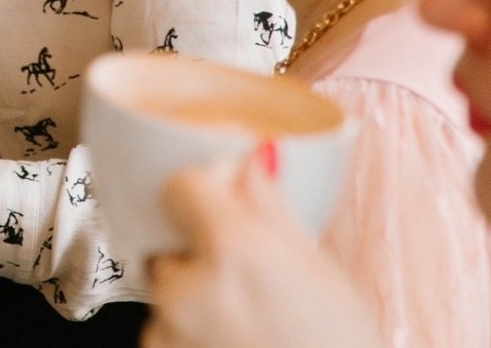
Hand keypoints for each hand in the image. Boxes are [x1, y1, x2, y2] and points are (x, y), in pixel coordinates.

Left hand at [142, 150, 382, 347]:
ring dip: (196, 308)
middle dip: (199, 262)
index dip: (201, 193)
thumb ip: (271, 211)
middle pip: (169, 251)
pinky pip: (167, 339)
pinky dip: (192, 342)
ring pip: (168, 302)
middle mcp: (190, 292)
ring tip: (253, 333)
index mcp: (235, 253)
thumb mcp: (324, 275)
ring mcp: (170, 336)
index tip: (216, 204)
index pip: (180, 187)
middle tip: (249, 289)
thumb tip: (246, 160)